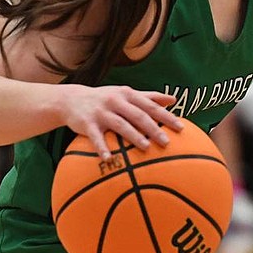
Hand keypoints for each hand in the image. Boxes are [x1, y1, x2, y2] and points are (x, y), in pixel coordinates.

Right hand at [61, 84, 184, 158]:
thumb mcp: (127, 93)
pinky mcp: (87, 123)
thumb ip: (150, 97)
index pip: (151, 106)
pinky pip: (96, 137)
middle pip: (138, 115)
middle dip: (154, 128)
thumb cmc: (106, 98)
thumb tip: (173, 100)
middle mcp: (116, 101)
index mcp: (128, 94)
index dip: (166, 116)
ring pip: (120, 125)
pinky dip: (102, 148)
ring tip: (146, 148)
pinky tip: (108, 159)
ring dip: (133, 136)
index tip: (180, 127)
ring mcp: (101, 112)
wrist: (72, 99)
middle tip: (167, 142)